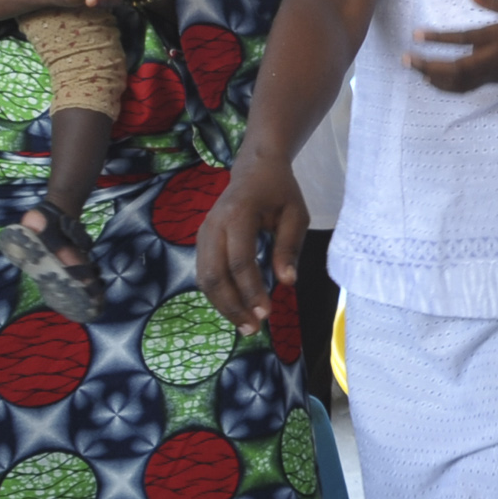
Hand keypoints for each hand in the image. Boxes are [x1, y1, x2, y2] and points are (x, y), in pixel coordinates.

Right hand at [199, 153, 311, 333]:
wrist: (254, 169)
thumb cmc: (279, 191)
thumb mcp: (296, 214)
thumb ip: (290, 247)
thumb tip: (287, 283)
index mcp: (239, 214)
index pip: (240, 261)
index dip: (251, 290)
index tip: (267, 313)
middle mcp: (214, 225)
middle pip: (214, 274)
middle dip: (232, 306)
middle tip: (254, 329)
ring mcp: (203, 233)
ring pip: (204, 278)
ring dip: (223, 306)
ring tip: (246, 326)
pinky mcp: (202, 242)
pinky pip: (205, 274)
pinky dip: (218, 295)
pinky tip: (237, 309)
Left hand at [412, 0, 497, 94]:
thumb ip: (494, 2)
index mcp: (497, 37)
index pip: (462, 39)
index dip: (438, 38)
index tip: (417, 34)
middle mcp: (491, 58)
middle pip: (454, 67)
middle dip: (428, 64)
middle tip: (407, 58)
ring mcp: (490, 72)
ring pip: (457, 81)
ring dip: (433, 76)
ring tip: (414, 68)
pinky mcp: (492, 81)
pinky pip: (464, 87)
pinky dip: (446, 86)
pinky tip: (433, 80)